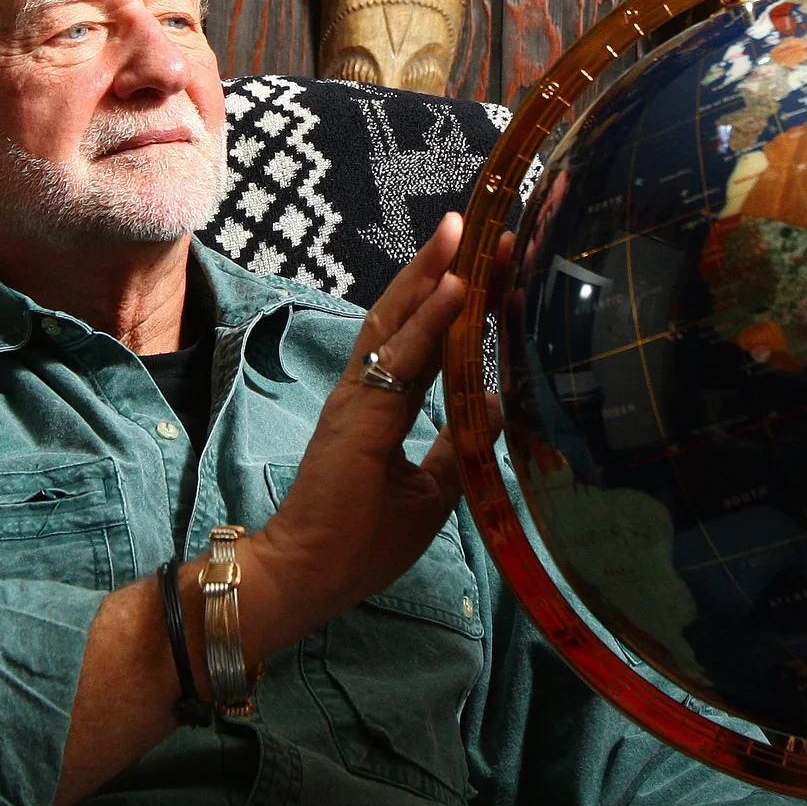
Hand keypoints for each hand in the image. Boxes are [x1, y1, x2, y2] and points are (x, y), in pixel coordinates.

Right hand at [237, 212, 495, 658]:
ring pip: (398, 319)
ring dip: (434, 273)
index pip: (429, 337)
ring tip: (463, 231)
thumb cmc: (358, 540)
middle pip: (414, 314)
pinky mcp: (357, 412)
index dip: (462, 299)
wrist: (305, 575)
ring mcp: (359, 395)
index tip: (501, 264)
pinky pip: (398, 356)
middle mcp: (370, 387)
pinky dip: (428, 319)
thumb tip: (498, 408)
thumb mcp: (431, 491)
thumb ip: (459, 445)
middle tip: (494, 230)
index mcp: (386, 403)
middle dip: (453, 270)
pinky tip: (455, 287)